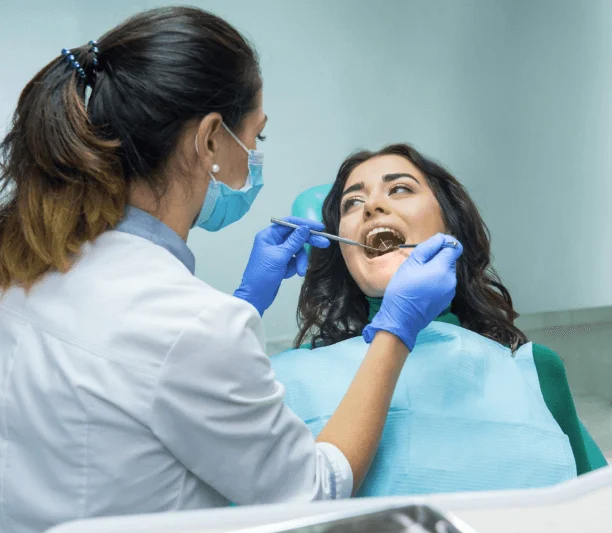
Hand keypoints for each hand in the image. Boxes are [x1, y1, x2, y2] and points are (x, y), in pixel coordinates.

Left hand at [234, 217, 329, 315]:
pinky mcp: (281, 263)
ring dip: (300, 261)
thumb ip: (294, 241)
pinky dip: (294, 267)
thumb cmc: (264, 274)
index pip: (289, 223)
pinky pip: (294, 260)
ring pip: (297, 250)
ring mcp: (278, 252)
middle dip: (308, 242)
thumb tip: (305, 227)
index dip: (305, 224)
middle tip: (324, 244)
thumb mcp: (280, 256)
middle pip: (295, 236)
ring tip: (300, 272)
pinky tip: (286, 275)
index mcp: (269, 235)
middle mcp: (273, 241)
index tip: (320, 228)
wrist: (256, 296)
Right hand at [362, 233, 462, 349]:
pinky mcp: (446, 300)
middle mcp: (451, 279)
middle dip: (437, 258)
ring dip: (435, 270)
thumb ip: (428, 247)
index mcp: (444, 268)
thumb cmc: (402, 289)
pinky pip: (444, 284)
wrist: (401, 319)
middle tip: (418, 265)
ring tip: (418, 278)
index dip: (444, 244)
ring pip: (446, 272)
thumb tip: (442, 238)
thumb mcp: (411, 263)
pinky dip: (436, 282)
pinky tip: (422, 289)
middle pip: (450, 260)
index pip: (455, 247)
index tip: (431, 247)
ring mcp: (450, 292)